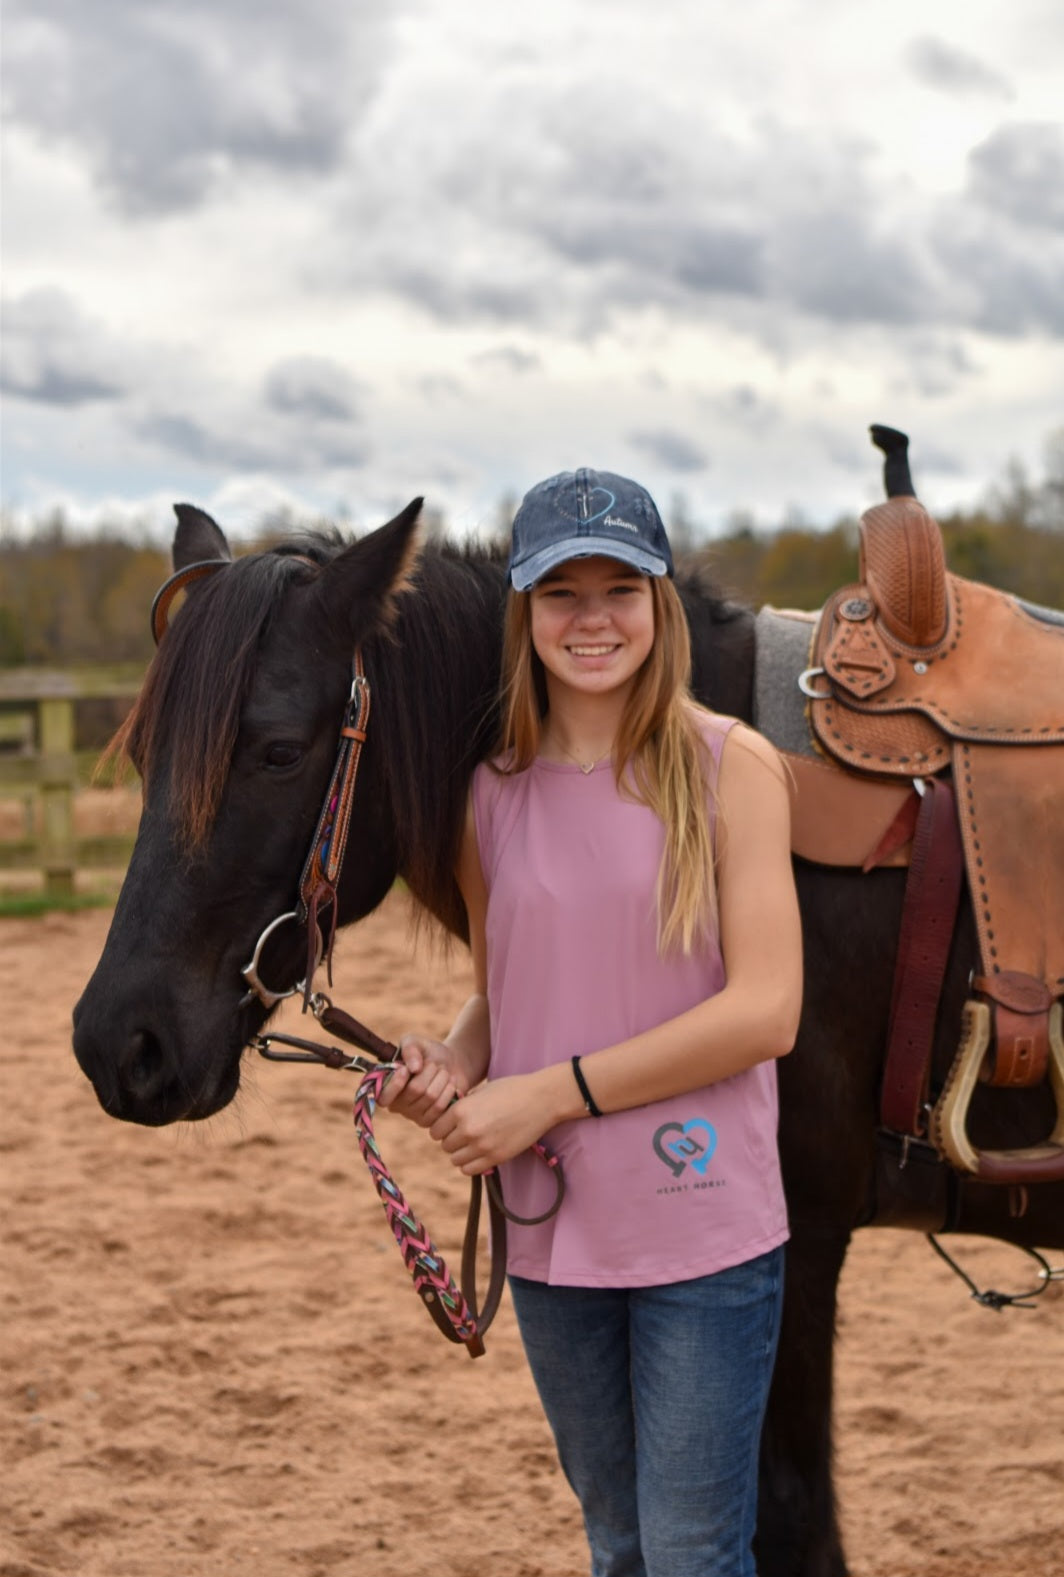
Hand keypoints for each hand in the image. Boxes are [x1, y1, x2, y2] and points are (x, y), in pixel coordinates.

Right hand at [377, 1035, 466, 1126]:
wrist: (452, 1064)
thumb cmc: (428, 1053)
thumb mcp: (415, 1042)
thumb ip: (409, 1049)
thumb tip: (413, 1068)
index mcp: (387, 1087)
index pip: (383, 1096)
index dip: (395, 1083)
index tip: (406, 1069)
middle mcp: (398, 1105)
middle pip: (415, 1090)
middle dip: (429, 1071)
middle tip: (433, 1064)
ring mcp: (414, 1115)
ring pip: (430, 1096)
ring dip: (441, 1077)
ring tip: (442, 1071)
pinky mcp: (431, 1121)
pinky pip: (440, 1106)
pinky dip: (448, 1089)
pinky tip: (449, 1083)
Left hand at [429, 1075, 546, 1174]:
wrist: (542, 1099)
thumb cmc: (512, 1090)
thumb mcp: (482, 1091)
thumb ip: (463, 1105)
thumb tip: (448, 1118)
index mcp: (461, 1110)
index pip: (435, 1129)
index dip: (443, 1128)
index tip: (452, 1125)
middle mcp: (468, 1129)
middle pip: (445, 1145)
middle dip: (452, 1140)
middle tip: (465, 1134)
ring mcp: (482, 1146)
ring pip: (455, 1160)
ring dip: (461, 1153)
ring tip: (474, 1144)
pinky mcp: (496, 1158)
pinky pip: (469, 1169)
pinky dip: (471, 1164)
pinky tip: (480, 1153)